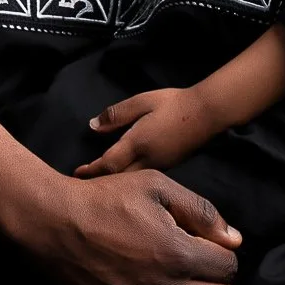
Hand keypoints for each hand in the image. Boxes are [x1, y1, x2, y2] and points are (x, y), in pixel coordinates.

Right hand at [11, 170, 240, 284]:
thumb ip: (201, 210)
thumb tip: (235, 240)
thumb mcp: (154, 185)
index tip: (201, 245)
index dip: (218, 252)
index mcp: (179, 253)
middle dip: (213, 280)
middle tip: (192, 267)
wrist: (52, 224)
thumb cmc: (102, 200)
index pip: (229, 265)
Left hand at [76, 87, 221, 177]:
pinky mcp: (169, 165)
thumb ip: (116, 115)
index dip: (91, 170)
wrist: (208, 113)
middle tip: (83, 183)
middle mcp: (148, 159)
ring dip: (114, 182)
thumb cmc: (173, 103)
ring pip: (131, 180)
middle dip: (100, 181)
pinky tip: (124, 177)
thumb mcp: (141, 101)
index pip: (109, 163)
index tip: (76, 174)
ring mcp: (160, 165)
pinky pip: (144, 178)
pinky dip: (129, 180)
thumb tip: (93, 126)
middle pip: (119, 177)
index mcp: (138, 143)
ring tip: (99, 182)